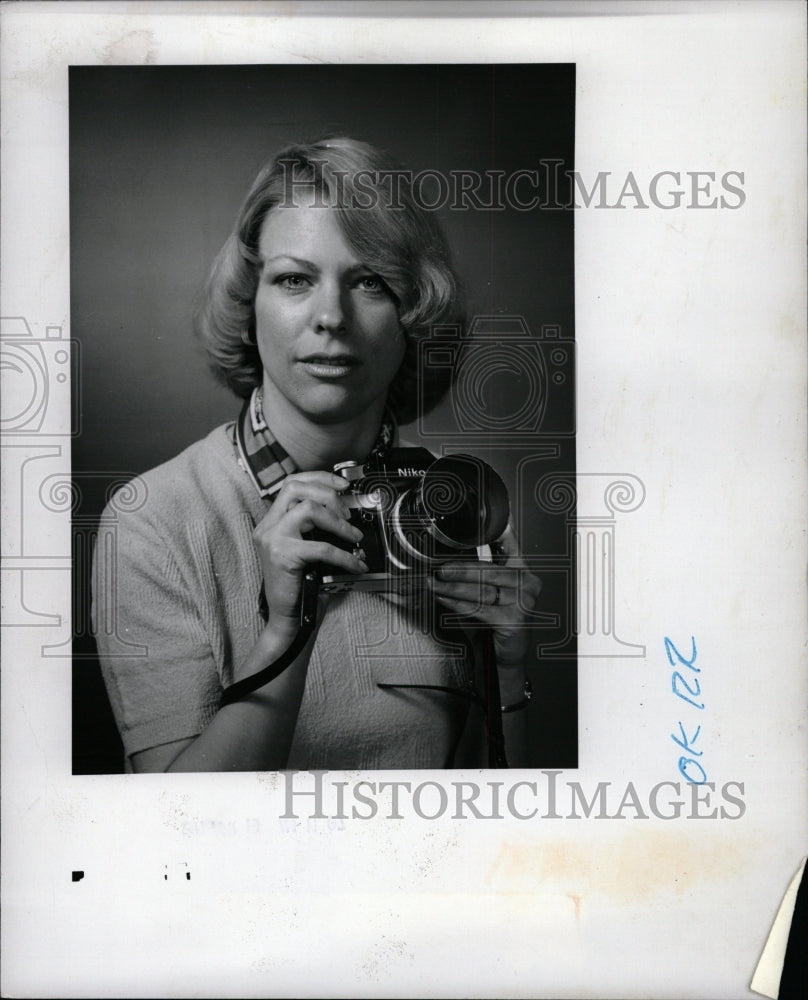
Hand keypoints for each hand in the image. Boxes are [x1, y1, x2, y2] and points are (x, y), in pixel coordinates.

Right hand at [252, 471, 367, 642]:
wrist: (290, 618)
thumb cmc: (302, 585)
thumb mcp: (307, 549)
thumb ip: (316, 529)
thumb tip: (347, 511)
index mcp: (272, 521)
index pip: (292, 484)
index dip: (319, 478)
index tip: (343, 484)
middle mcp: (267, 526)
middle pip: (296, 488)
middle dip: (328, 494)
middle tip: (348, 514)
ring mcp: (272, 539)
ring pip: (307, 509)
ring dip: (338, 522)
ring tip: (354, 536)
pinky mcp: (282, 555)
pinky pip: (321, 546)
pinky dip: (344, 555)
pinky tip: (355, 564)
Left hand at [428, 533, 540, 667]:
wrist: (502, 659)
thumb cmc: (493, 625)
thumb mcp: (486, 595)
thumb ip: (476, 576)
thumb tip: (447, 561)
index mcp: (523, 571)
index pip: (510, 545)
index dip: (497, 532)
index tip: (479, 521)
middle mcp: (528, 584)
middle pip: (488, 570)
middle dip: (458, 569)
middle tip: (438, 568)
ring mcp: (524, 602)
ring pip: (480, 589)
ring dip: (452, 587)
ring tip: (435, 584)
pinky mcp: (514, 619)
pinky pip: (478, 607)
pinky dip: (456, 604)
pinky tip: (443, 598)